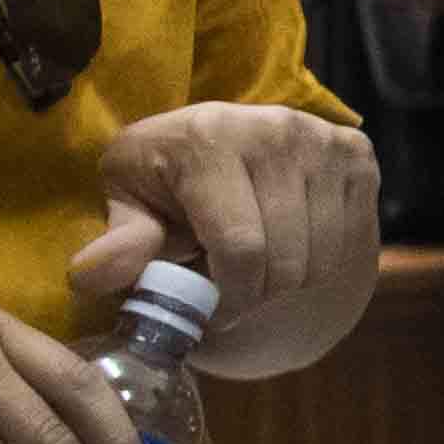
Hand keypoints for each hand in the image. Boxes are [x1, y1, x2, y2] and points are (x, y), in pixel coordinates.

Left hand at [72, 103, 377, 350]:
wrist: (215, 138)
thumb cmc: (162, 180)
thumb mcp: (129, 206)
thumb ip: (120, 244)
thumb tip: (89, 275)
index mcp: (208, 137)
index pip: (240, 246)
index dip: (229, 299)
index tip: (212, 315)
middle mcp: (274, 129)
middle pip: (284, 260)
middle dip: (255, 296)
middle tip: (231, 296)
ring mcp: (321, 139)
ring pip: (320, 259)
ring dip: (285, 282)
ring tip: (253, 268)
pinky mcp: (355, 154)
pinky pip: (347, 243)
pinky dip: (315, 263)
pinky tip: (286, 246)